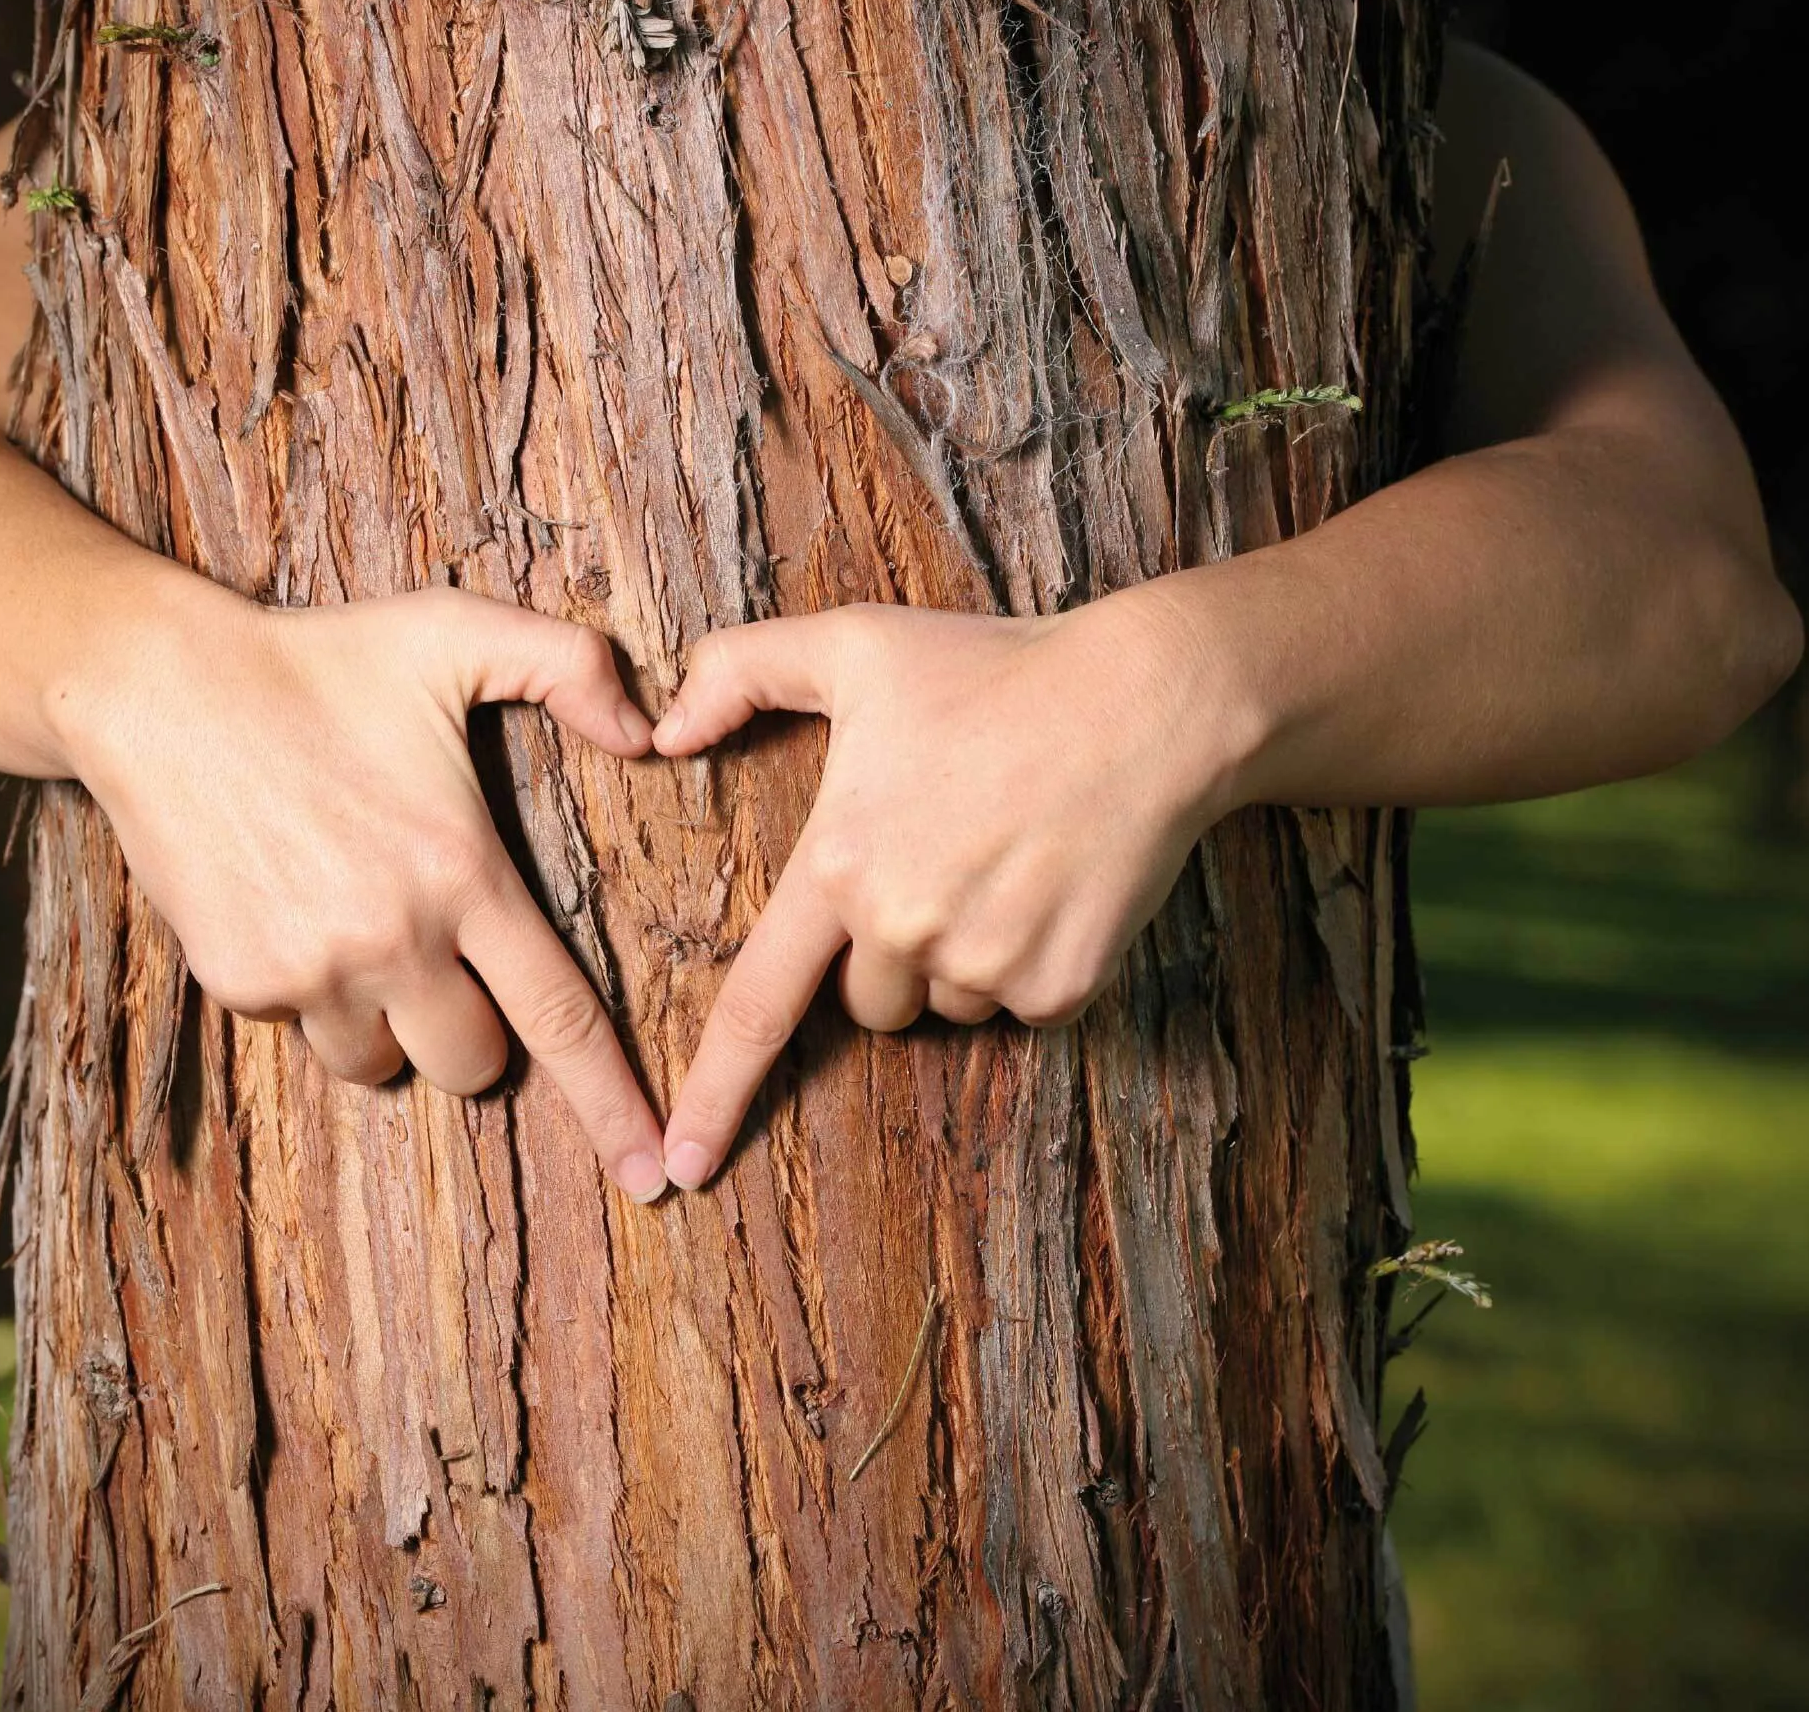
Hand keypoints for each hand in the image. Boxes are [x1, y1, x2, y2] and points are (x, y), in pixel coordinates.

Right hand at [58, 576, 670, 1201]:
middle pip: (472, 1065)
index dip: (612, 1103)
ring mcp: (309, 972)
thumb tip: (654, 730)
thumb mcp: (455, 633)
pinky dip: (314, 994)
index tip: (654, 1175)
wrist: (160, 689)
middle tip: (444, 952)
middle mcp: (392, 940)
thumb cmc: (320, 658)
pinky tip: (294, 907)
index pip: (559, 1017)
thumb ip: (573, 666)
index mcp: (461, 872)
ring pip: (382, 1063)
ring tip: (358, 920)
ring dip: (389, 1022)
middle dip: (474, 1034)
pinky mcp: (240, 984)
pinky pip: (304, 1032)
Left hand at [647, 597, 1251, 1189]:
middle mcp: (904, 927)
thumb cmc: (995, 669)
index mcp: (839, 865)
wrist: (1146, 703)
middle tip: (943, 858)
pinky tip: (1053, 882)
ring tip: (1004, 859)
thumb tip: (662, 730)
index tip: (684, 1163)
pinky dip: (1032, 964)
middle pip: (867, 1003)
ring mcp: (986, 964)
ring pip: (946, 1006)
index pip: (758, 1005)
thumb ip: (740, 671)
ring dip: (963, 958)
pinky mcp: (1060, 986)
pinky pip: (1021, 1010)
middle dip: (890, 956)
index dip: (716, 1092)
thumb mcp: (854, 644)